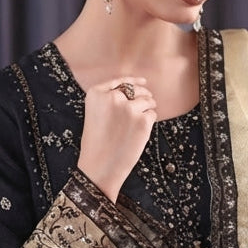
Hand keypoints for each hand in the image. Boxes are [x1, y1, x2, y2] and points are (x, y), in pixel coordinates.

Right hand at [77, 76, 156, 200]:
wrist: (99, 166)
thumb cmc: (97, 143)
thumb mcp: (95, 114)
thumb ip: (109, 100)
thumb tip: (136, 88)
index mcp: (96, 94)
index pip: (120, 81)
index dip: (133, 81)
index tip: (144, 82)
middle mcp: (112, 97)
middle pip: (136, 89)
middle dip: (143, 96)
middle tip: (143, 108)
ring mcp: (128, 108)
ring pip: (147, 100)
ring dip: (148, 109)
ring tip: (138, 124)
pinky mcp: (143, 120)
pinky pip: (152, 113)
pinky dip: (149, 122)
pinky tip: (139, 132)